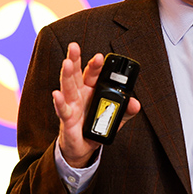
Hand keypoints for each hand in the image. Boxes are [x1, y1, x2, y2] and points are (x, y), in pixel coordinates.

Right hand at [52, 42, 140, 167]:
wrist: (84, 147)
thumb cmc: (96, 126)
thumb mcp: (115, 118)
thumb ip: (126, 110)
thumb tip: (136, 103)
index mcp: (91, 90)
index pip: (93, 73)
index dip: (96, 65)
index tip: (100, 56)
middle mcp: (80, 94)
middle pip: (76, 74)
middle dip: (75, 59)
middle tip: (74, 46)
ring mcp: (71, 105)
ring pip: (68, 87)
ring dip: (67, 74)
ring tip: (66, 62)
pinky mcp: (67, 119)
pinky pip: (62, 109)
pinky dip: (58, 102)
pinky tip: (56, 94)